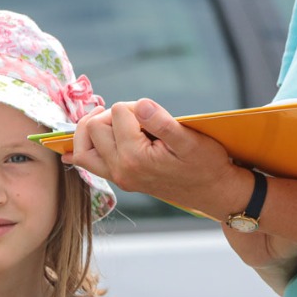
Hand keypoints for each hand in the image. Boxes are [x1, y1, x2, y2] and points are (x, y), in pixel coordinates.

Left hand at [69, 98, 242, 209]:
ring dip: (94, 127)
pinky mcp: (120, 178)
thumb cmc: (206, 164)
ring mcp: (118, 176)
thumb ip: (161, 122)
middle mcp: (121, 169)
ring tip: (113, 120)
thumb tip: (139, 105)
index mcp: (136, 157)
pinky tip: (89, 137)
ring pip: (83, 147)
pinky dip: (86, 146)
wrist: (213, 192)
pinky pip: (87, 162)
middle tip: (137, 117)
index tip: (154, 114)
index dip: (135, 105)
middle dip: (112, 114)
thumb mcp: (190, 139)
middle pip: (93, 127)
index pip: (117, 112)